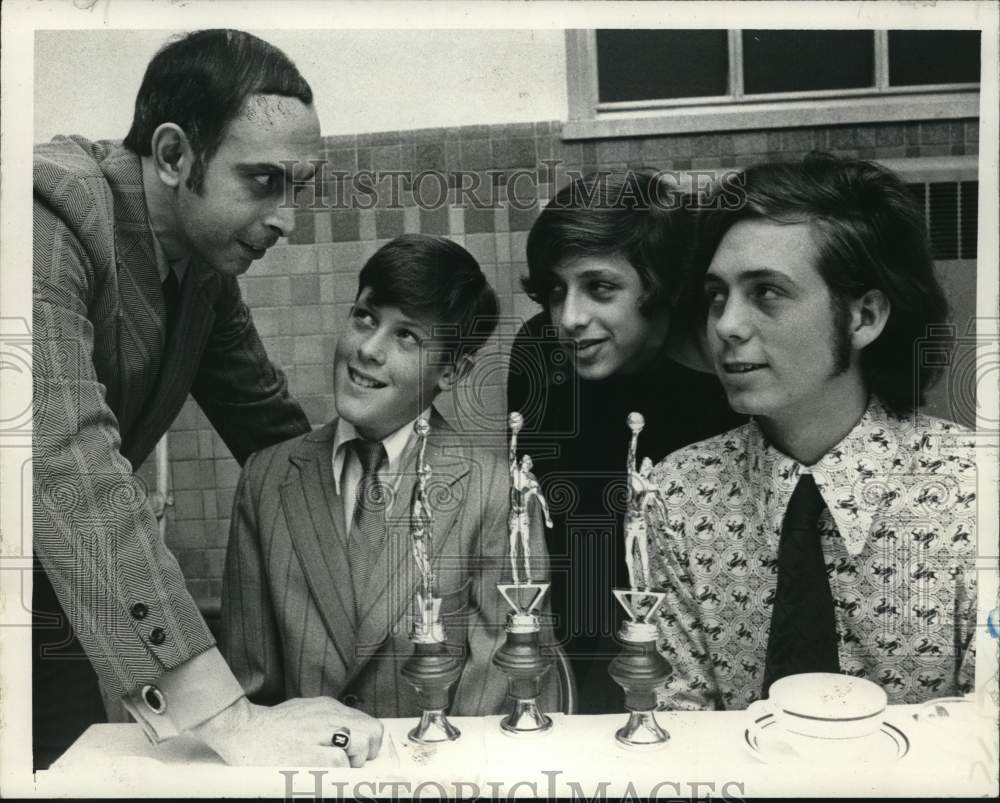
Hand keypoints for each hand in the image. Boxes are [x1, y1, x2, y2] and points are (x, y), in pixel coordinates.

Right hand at [191, 696, 383, 767]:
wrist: (242, 730)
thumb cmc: (272, 727)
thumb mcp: (306, 712)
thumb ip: (330, 720)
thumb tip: (353, 736)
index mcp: (328, 707)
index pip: (369, 723)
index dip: (370, 743)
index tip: (359, 755)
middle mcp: (327, 716)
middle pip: (372, 731)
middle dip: (367, 752)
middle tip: (349, 762)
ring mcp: (318, 734)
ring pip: (360, 745)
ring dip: (352, 762)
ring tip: (332, 767)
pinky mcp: (307, 753)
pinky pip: (338, 763)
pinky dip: (336, 772)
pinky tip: (320, 772)